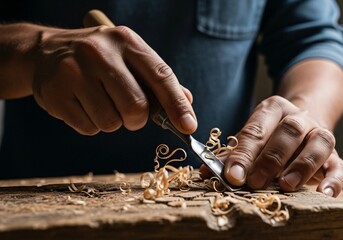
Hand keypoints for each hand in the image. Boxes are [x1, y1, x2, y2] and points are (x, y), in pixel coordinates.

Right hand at [32, 26, 196, 134]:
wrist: (45, 52)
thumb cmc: (98, 59)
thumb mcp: (129, 57)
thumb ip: (157, 80)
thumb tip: (187, 103)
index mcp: (125, 41)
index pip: (160, 76)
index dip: (177, 104)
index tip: (188, 126)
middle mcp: (99, 53)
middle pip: (136, 106)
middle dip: (137, 119)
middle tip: (129, 113)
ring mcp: (73, 72)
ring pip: (111, 122)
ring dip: (113, 122)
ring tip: (100, 102)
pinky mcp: (54, 94)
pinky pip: (89, 129)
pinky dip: (92, 125)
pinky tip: (83, 105)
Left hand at [209, 96, 342, 196]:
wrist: (302, 126)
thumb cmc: (269, 137)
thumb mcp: (250, 139)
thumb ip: (231, 154)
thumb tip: (206, 171)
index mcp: (273, 110)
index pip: (256, 129)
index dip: (243, 153)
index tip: (232, 175)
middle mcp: (299, 117)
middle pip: (288, 132)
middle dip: (270, 159)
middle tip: (255, 182)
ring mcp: (319, 134)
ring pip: (319, 142)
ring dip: (302, 165)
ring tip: (287, 185)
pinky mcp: (335, 155)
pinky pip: (339, 165)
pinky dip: (333, 180)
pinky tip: (322, 194)